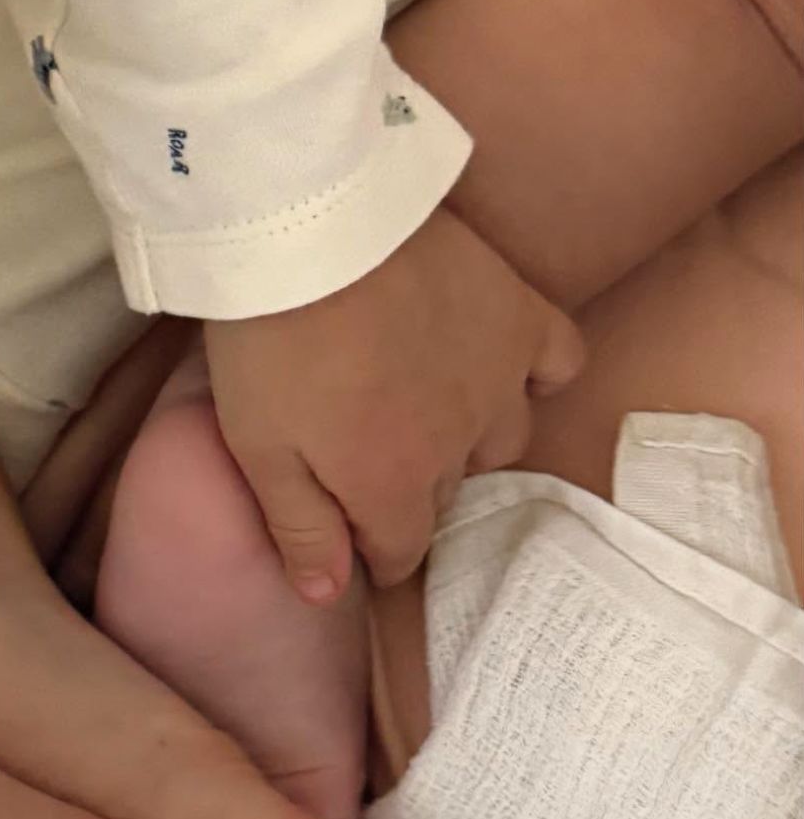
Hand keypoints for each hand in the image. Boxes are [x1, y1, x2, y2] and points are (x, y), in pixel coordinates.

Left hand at [205, 206, 583, 593]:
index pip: (400, 550)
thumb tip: (330, 595)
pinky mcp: (519, 311)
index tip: (356, 539)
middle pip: (444, 495)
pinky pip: (560, 361)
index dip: (374, 553)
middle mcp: (460, 443)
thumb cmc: (270, 342)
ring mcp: (498, 376)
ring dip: (466, 443)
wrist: (311, 223)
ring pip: (502, 439)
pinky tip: (507, 369)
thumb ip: (300, 527)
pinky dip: (539, 375)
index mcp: (393, 484)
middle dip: (408, 495)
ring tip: (426, 415)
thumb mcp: (258, 450)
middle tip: (368, 461)